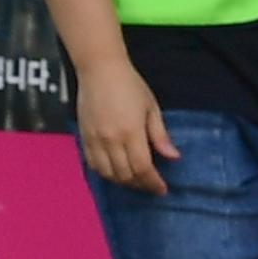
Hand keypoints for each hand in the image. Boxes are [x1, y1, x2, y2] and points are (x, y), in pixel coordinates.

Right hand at [76, 57, 180, 195]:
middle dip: (140, 184)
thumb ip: (160, 135)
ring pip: (108, 174)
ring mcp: (95, 140)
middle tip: (151, 184)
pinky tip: (115, 171)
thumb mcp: (151, 108)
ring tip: (135, 179)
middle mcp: (111, 140)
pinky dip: (105, 173)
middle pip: (125, 175)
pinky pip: (93, 165)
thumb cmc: (129, 84)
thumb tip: (173, 157)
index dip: (153, 183)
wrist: (100, 69)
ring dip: (123, 181)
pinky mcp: (84, 137)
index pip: (142, 168)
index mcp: (131, 132)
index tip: (162, 189)